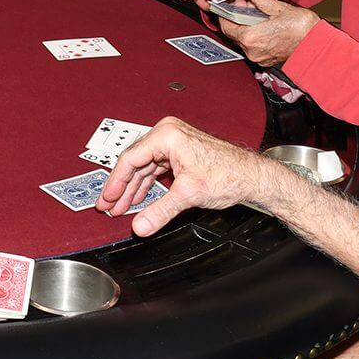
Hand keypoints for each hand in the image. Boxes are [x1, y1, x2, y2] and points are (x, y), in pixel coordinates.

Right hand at [95, 116, 288, 235]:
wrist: (252, 176)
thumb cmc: (229, 174)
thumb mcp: (188, 194)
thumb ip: (160, 211)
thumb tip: (140, 225)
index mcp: (167, 135)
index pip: (130, 159)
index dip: (115, 183)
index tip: (106, 199)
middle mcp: (168, 133)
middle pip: (135, 162)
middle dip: (122, 187)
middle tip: (108, 205)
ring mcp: (174, 142)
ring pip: (144, 167)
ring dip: (134, 188)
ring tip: (122, 206)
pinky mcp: (180, 152)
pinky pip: (156, 168)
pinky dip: (148, 184)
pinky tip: (140, 198)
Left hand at [211, 0, 318, 66]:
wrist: (318, 45)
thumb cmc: (301, 28)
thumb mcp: (278, 8)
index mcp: (250, 38)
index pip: (226, 25)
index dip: (227, 13)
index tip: (233, 3)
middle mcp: (251, 51)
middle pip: (234, 33)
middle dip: (238, 18)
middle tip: (247, 4)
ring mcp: (259, 57)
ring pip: (244, 39)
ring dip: (246, 26)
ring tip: (257, 13)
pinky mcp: (266, 60)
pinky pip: (253, 46)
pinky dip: (254, 35)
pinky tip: (263, 24)